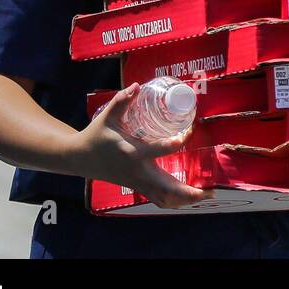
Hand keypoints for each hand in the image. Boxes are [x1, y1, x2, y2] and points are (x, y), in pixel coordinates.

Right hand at [73, 83, 212, 208]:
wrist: (79, 158)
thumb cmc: (95, 136)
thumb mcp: (107, 116)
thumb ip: (122, 100)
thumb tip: (137, 85)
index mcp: (133, 152)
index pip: (163, 149)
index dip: (180, 140)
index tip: (190, 132)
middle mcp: (137, 171)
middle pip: (167, 187)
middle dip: (189, 192)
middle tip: (210, 189)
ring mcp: (137, 182)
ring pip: (163, 198)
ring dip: (184, 201)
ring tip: (205, 195)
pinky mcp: (136, 187)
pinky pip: (156, 200)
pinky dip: (173, 202)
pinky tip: (188, 200)